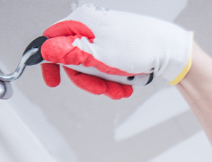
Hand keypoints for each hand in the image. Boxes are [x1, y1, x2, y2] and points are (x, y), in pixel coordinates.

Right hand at [40, 4, 192, 98]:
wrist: (168, 50)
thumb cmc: (138, 48)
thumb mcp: (98, 55)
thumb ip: (69, 54)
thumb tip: (43, 50)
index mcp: (82, 22)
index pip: (52, 40)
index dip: (50, 63)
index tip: (53, 82)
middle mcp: (91, 26)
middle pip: (74, 59)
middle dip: (89, 80)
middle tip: (102, 90)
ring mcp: (105, 37)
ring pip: (92, 67)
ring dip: (105, 84)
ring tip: (120, 90)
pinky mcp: (116, 48)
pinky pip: (107, 67)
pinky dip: (114, 79)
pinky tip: (126, 85)